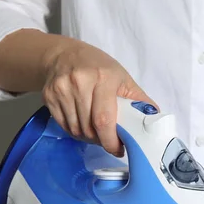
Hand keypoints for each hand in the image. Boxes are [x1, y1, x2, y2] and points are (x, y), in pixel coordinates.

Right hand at [41, 39, 156, 156]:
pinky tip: (83, 125)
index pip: (104, 119)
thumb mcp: (123, 78)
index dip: (111, 140)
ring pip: (75, 129)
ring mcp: (61, 89)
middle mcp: (80, 82)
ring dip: (88, 137)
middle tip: (109, 140)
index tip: (119, 149)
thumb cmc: (99, 67)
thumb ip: (139, 100)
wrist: (64, 54)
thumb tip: (155, 119)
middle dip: (101, 140)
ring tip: (97, 132)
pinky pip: (63, 125)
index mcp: (103, 78)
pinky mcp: (48, 96)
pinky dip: (74, 131)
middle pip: (89, 128)